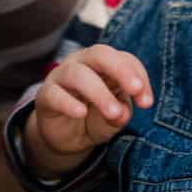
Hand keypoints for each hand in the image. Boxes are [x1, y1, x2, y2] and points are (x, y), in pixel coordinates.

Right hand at [23, 44, 152, 177]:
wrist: (64, 137)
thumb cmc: (94, 118)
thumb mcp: (113, 118)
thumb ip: (120, 113)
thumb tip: (122, 113)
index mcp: (104, 64)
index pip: (124, 59)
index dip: (139, 76)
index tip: (146, 103)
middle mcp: (82, 64)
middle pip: (100, 54)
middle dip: (121, 70)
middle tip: (135, 90)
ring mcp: (61, 78)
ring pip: (77, 74)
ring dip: (99, 92)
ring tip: (114, 113)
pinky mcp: (45, 97)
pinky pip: (54, 94)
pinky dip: (68, 103)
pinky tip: (81, 113)